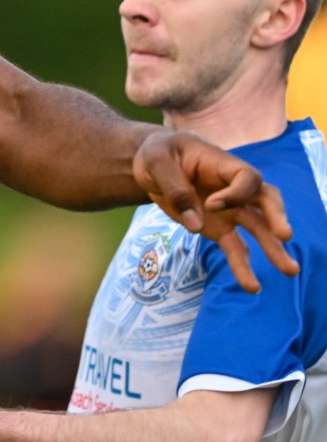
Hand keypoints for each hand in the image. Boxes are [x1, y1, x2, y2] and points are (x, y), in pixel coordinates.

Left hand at [134, 130, 296, 291]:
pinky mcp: (219, 227)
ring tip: (290, 270)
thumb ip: (175, 189)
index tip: (211, 204)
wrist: (152, 165)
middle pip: (266, 199)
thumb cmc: (159, 154)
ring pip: (258, 228)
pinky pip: (236, 247)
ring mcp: (229, 209)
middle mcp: (233, 188)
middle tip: (285, 235)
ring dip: (273, 248)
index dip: (235, 193)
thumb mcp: (156, 162)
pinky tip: (252, 286)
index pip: (246, 178)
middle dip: (277, 217)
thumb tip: (196, 226)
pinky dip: (242, 265)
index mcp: (222, 164)